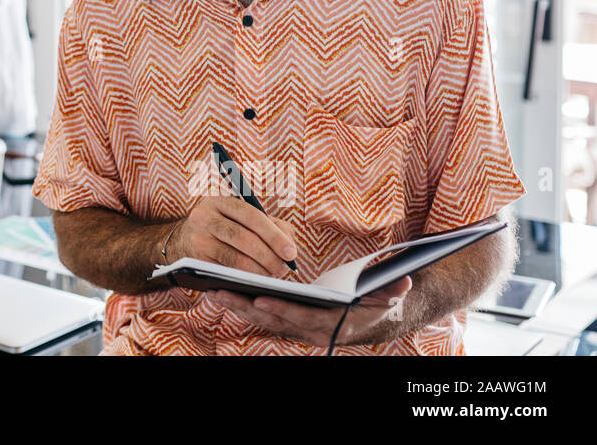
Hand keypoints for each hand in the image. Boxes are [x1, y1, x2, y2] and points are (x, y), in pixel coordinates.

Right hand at [169, 196, 298, 277]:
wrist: (181, 240)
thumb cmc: (222, 228)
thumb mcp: (240, 218)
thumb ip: (270, 224)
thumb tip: (289, 243)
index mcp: (219, 201)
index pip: (251, 216)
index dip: (273, 235)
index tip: (291, 252)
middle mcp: (204, 217)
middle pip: (243, 238)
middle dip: (268, 256)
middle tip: (283, 269)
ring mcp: (198, 239)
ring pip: (234, 259)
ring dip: (259, 271)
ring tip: (272, 276)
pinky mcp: (195, 261)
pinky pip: (225, 272)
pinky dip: (244, 279)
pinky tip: (255, 281)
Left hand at [210, 276, 412, 347]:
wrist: (379, 319)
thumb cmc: (380, 300)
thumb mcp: (389, 294)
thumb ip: (393, 288)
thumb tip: (403, 281)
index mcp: (335, 324)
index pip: (303, 319)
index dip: (282, 311)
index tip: (260, 300)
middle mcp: (314, 332)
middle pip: (275, 321)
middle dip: (246, 308)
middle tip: (219, 293)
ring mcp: (301, 330)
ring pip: (265, 320)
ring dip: (239, 307)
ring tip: (212, 290)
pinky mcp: (291, 325)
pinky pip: (264, 317)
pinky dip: (244, 306)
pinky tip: (224, 293)